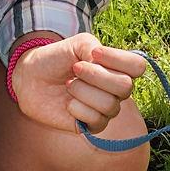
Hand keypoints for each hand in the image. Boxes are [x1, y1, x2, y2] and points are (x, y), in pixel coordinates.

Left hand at [9, 32, 146, 133]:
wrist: (31, 79)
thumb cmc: (57, 59)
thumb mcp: (76, 44)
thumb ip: (93, 47)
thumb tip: (101, 64)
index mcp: (117, 67)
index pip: (138, 66)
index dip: (118, 59)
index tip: (93, 53)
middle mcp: (115, 89)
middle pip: (125, 86)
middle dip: (96, 76)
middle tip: (75, 69)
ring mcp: (105, 108)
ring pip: (110, 105)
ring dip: (84, 91)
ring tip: (68, 85)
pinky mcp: (91, 126)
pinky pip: (97, 121)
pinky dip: (79, 109)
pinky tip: (68, 104)